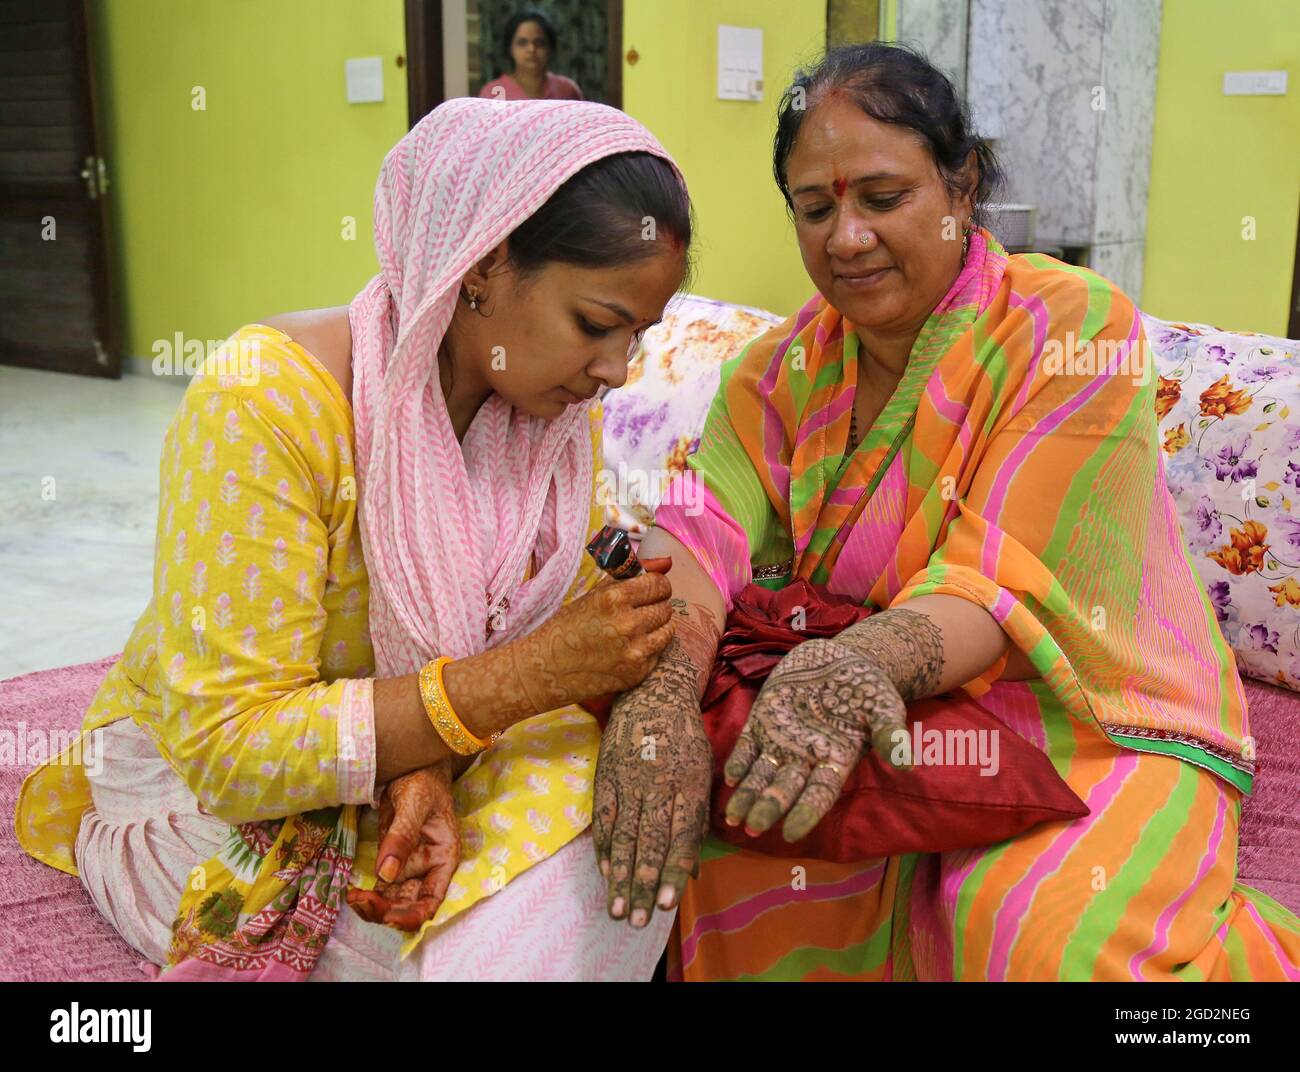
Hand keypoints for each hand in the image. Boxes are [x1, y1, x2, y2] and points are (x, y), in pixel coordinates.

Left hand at [346, 761, 459, 931]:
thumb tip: (387, 874)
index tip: (387, 916)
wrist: (410, 762)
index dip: (412, 915)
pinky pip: (381, 886)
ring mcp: (408, 865)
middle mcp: (428, 867)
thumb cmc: (423, 778)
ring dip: (373, 906)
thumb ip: (402, 836)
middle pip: (409, 905)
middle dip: (385, 911)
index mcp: (443, 857)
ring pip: (393, 900)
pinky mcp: (391, 860)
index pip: (432, 900)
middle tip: (359, 900)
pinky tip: (351, 892)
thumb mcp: (415, 802)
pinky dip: (368, 894)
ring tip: (352, 897)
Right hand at [506, 556, 676, 711]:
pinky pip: (659, 652)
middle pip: (665, 607)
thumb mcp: (595, 594)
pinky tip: (626, 648)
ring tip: (632, 630)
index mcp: (614, 598)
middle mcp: (628, 624)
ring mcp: (635, 651)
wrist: (548, 669)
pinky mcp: (637, 673)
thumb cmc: (569, 626)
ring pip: (668, 630)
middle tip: (635, 611)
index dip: (656, 585)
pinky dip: (648, 649)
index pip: (659, 584)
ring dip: (656, 627)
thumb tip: (667, 562)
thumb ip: (632, 574)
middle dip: (655, 606)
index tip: (649, 589)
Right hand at [593, 654, 711, 927]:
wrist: (653, 691)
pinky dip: (602, 848)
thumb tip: (696, 869)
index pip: (681, 835)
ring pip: (623, 836)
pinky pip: (603, 818)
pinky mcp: (606, 776)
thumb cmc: (685, 737)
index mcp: (689, 784)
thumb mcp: (703, 770)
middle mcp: (658, 785)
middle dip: (641, 884)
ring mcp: (629, 781)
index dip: (673, 871)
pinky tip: (603, 873)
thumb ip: (698, 818)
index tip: (665, 903)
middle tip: (635, 920)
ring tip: (616, 910)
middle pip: (649, 842)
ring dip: (619, 876)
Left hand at [722, 638, 906, 842]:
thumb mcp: (885, 707)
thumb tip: (906, 764)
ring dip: (746, 796)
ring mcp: (781, 740)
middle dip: (768, 809)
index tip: (791, 833)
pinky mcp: (763, 721)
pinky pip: (747, 746)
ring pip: (761, 774)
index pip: (819, 794)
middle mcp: (805, 757)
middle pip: (784, 789)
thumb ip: (891, 735)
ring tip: (731, 818)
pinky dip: (738, 761)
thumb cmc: (867, 688)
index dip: (806, 813)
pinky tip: (729, 777)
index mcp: (835, 760)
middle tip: (752, 830)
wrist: (840, 659)